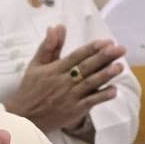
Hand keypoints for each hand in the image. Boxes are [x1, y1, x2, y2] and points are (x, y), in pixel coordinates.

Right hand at [2, 25, 126, 132]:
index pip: (76, 56)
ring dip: (106, 75)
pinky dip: (102, 97)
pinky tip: (114, 90)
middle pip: (86, 67)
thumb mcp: (36, 64)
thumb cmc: (30, 88)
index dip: (92, 48)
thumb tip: (56, 27)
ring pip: (90, 84)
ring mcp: (70, 97)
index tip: (107, 42)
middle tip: (120, 49)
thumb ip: (49, 46)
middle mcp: (63, 82)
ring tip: (120, 66)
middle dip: (104, 57)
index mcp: (55, 69)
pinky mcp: (74, 111)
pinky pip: (90, 103)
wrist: (24, 116)